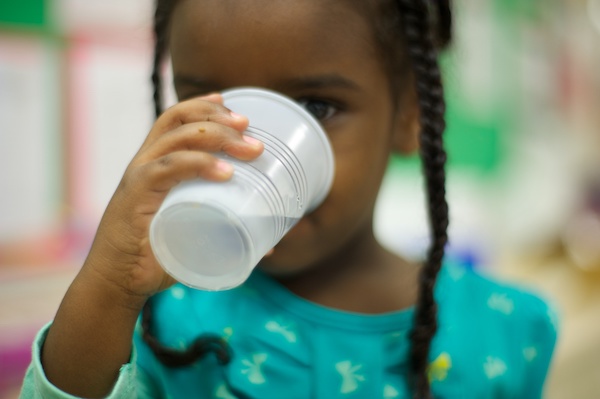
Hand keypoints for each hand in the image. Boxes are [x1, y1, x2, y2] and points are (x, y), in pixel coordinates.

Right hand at [82, 94, 262, 300]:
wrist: (117, 283)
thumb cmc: (157, 257)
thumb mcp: (196, 235)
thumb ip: (229, 233)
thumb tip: (271, 244)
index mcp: (157, 163)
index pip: (177, 118)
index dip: (206, 107)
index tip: (239, 113)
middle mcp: (147, 162)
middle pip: (182, 120)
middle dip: (222, 120)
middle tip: (253, 134)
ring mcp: (140, 176)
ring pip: (178, 138)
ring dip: (219, 137)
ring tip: (251, 150)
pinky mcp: (135, 196)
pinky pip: (168, 169)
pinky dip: (198, 164)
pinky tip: (225, 172)